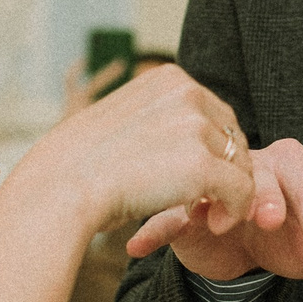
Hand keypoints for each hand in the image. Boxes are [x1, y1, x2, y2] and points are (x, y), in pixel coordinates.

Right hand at [11, 65, 256, 241]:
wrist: (60, 189)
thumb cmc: (80, 164)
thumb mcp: (122, 118)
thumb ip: (158, 117)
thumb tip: (186, 135)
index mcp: (169, 77)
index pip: (214, 112)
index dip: (211, 149)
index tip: (193, 177)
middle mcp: (187, 92)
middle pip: (233, 135)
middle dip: (225, 170)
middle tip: (206, 201)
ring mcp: (195, 127)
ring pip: (241, 164)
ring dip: (228, 192)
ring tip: (205, 214)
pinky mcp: (202, 165)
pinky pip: (242, 191)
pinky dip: (235, 211)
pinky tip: (214, 224)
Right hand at [126, 138, 302, 292]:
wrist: (240, 245)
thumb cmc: (284, 238)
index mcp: (293, 168)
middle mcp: (252, 166)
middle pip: (262, 175)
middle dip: (266, 195)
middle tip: (271, 222)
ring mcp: (213, 184)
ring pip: (211, 184)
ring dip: (211, 201)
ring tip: (216, 225)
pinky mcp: (180, 208)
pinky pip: (165, 214)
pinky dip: (154, 229)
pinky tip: (137, 247)